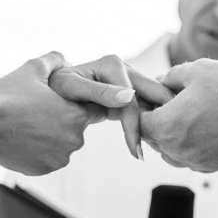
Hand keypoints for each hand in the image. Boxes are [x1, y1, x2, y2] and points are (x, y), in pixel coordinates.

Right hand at [0, 52, 97, 175]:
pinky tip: (22, 138)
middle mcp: (74, 140)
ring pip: (61, 145)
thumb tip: (67, 61)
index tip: (60, 100)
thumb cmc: (8, 96)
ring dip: (51, 137)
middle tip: (38, 111)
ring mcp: (58, 158)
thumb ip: (56, 60)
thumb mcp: (34, 68)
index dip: (77, 103)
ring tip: (27, 124)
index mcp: (76, 115)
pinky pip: (47, 158)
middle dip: (62, 120)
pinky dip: (38, 151)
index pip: (94, 109)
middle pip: (76, 128)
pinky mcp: (43, 170)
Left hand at [47, 54, 169, 158]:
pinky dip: (149, 124)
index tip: (136, 152)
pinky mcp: (127, 93)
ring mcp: (128, 80)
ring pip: (153, 102)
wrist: (50, 89)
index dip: (135, 127)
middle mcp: (125, 69)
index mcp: (113, 65)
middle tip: (167, 146)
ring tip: (162, 148)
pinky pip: (144, 109)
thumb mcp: (71, 88)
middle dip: (161, 119)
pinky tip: (150, 143)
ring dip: (158, 122)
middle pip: (153, 95)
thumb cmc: (56, 88)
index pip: (132, 101)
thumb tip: (130, 96)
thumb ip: (99, 92)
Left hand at [140, 59, 217, 172]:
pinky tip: (203, 127)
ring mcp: (197, 162)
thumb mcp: (196, 70)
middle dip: (156, 122)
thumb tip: (160, 82)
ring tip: (185, 115)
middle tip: (165, 102)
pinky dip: (191, 145)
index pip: (140, 122)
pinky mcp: (214, 166)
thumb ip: (171, 77)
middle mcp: (178, 150)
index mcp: (168, 126)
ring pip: (171, 152)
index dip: (142, 108)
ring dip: (172, 136)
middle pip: (154, 139)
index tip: (149, 96)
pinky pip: (191, 158)